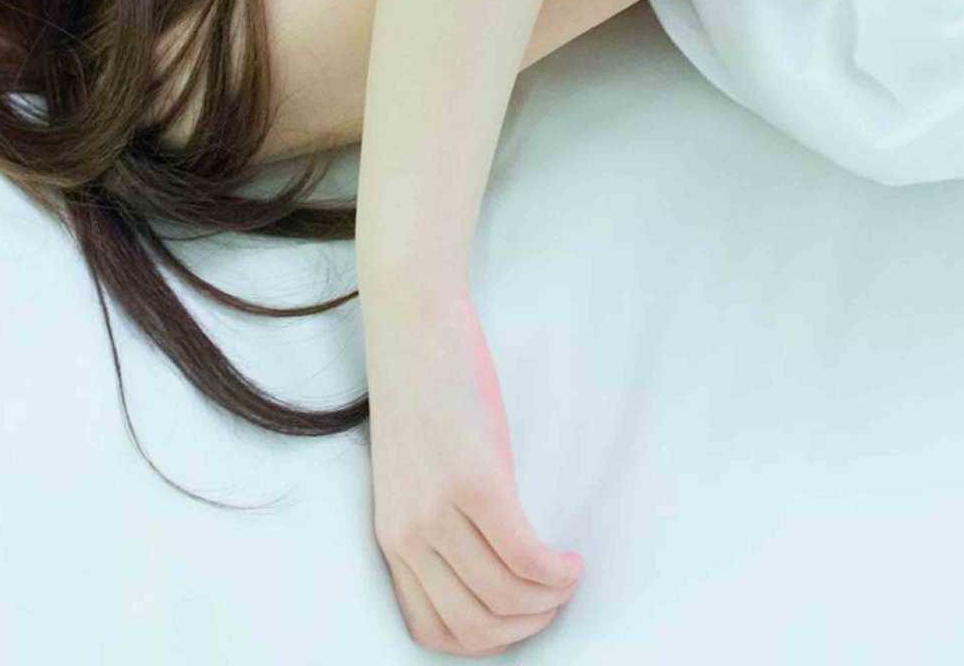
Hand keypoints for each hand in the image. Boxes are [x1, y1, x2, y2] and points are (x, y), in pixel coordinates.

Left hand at [364, 291, 582, 655]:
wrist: (412, 327)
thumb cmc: (419, 394)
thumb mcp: (409, 475)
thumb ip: (431, 523)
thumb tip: (480, 567)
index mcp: (391, 538)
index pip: (434, 629)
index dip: (486, 641)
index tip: (519, 619)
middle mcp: (408, 534)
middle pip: (474, 625)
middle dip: (525, 628)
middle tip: (554, 602)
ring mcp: (439, 509)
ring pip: (505, 597)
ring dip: (549, 601)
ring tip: (568, 579)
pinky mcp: (475, 481)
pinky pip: (525, 555)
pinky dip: (556, 572)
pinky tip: (572, 561)